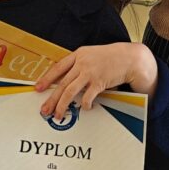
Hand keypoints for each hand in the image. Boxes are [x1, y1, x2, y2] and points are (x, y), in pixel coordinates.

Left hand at [33, 43, 156, 119]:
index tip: (38, 88)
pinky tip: (85, 108)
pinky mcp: (99, 82)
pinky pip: (87, 96)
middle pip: (62, 83)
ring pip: (70, 91)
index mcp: (79, 54)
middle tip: (44, 110)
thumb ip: (80, 64)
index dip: (47, 79)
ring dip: (62, 105)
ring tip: (58, 115)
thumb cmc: (111, 57)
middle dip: (51, 98)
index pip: (58, 67)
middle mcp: (82, 63)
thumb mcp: (92, 55)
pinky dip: (84, 104)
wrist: (130, 58)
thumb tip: (67, 80)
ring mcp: (90, 72)